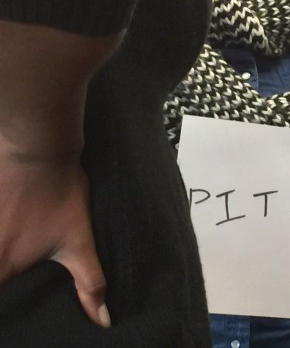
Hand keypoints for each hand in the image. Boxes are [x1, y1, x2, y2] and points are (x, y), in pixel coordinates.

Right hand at [0, 155, 108, 327]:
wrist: (38, 148)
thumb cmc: (59, 195)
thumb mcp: (79, 242)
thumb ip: (89, 283)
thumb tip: (102, 320)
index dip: (5, 309)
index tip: (13, 304)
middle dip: (4, 284)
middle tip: (17, 276)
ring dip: (1, 258)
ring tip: (14, 244)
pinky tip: (7, 230)